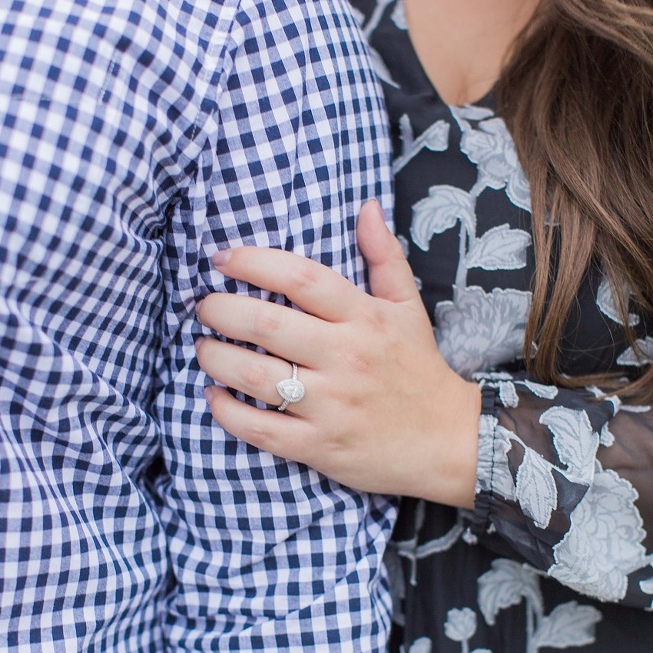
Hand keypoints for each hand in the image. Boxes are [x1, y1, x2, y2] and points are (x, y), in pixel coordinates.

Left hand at [197, 199, 479, 506]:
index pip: (300, 278)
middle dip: (220, 309)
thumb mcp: (408, 307)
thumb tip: (367, 206)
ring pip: (254, 375)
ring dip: (214, 357)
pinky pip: (260, 428)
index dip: (253, 262)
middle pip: (266, 323)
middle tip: (204, 307)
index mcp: (364, 318)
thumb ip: (384, 256)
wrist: (449, 440)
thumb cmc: (419, 369)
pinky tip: (214, 394)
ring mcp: (330, 405)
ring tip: (203, 347)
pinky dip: (227, 411)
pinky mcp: (319, 445)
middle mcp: (345, 358)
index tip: (222, 258)